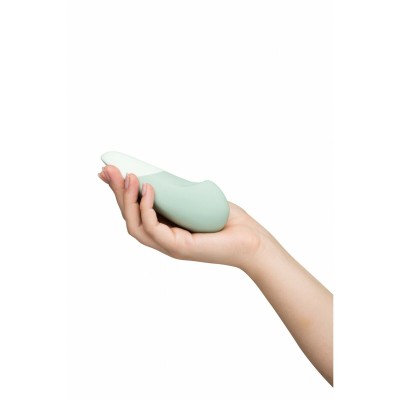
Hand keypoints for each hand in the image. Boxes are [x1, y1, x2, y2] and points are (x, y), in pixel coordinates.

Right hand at [98, 165, 270, 269]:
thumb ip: (175, 192)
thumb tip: (160, 175)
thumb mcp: (193, 199)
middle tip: (109, 169)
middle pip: (128, 217)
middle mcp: (162, 238)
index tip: (107, 171)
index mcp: (163, 227)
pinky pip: (152, 229)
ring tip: (129, 177)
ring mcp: (168, 245)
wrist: (250, 240)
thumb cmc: (225, 219)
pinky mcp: (178, 248)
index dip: (118, 192)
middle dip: (117, 192)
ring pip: (134, 225)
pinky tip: (149, 190)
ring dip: (127, 200)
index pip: (133, 210)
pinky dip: (146, 209)